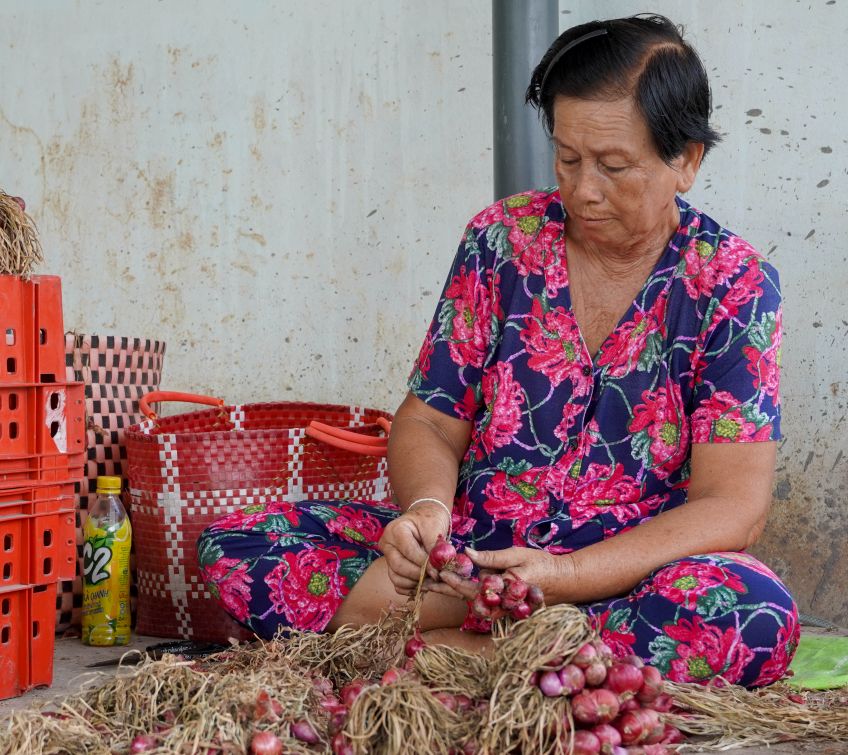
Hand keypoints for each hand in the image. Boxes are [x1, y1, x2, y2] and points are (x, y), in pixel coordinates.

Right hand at [378, 502, 450, 596]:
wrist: (425, 518)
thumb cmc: (430, 520)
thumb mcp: (435, 527)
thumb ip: (436, 546)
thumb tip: (438, 567)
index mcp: (395, 530)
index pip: (408, 551)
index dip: (423, 563)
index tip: (438, 571)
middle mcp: (387, 543)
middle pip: (398, 566)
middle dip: (419, 575)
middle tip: (436, 577)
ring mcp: (387, 557)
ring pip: (396, 578)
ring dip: (415, 583)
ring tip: (432, 581)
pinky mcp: (392, 567)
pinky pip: (398, 585)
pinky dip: (411, 588)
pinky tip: (424, 584)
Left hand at [426, 546, 573, 604]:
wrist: (564, 581)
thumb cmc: (542, 565)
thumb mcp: (516, 555)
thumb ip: (491, 558)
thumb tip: (467, 553)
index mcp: (504, 591)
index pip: (473, 589)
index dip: (455, 582)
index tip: (440, 573)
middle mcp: (501, 604)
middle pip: (468, 598)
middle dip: (448, 588)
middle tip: (427, 579)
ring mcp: (503, 608)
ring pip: (473, 600)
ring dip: (455, 590)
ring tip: (434, 580)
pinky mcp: (504, 607)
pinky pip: (482, 601)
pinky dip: (467, 592)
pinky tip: (453, 583)